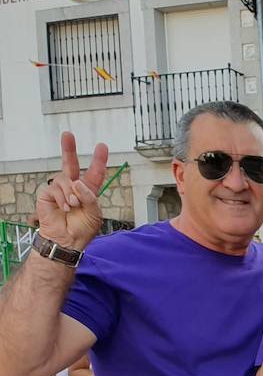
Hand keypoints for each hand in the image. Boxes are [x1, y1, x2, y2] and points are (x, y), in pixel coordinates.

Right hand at [34, 131, 108, 250]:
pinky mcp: (47, 194)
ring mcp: (60, 189)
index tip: (102, 146)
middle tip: (67, 134)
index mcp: (88, 191)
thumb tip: (77, 182)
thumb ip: (90, 197)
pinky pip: (56, 189)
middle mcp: (73, 187)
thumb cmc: (82, 229)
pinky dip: (62, 199)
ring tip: (73, 206)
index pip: (94, 173)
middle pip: (70, 163)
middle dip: (68, 148)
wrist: (67, 240)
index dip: (98, 160)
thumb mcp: (95, 214)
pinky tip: (64, 209)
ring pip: (66, 180)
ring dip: (72, 194)